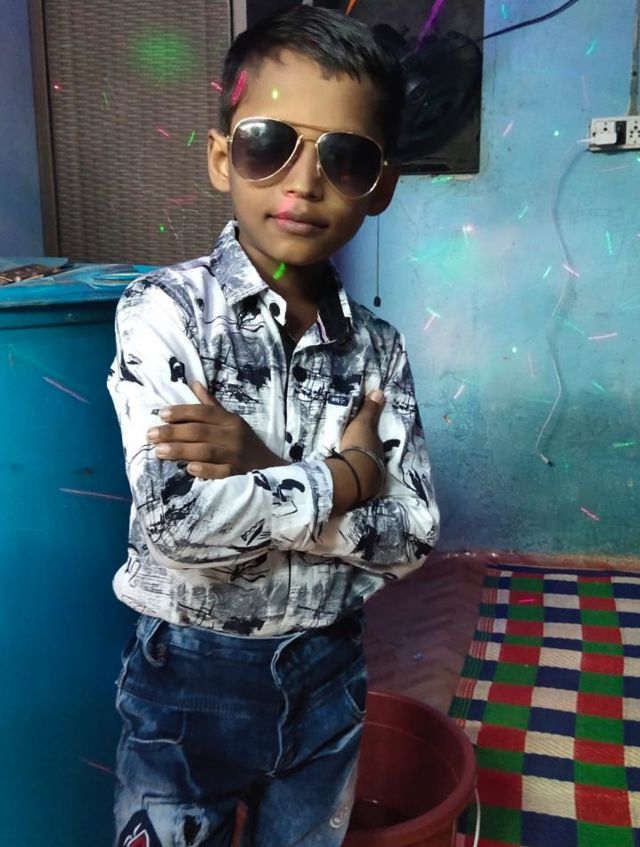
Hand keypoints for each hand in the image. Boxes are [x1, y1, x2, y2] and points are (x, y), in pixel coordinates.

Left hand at [147, 382, 287, 478]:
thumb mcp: (231, 420)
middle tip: (150, 435)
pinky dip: (204, 470)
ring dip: (180, 450)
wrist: (269, 467)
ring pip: (205, 451)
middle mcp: (233, 436)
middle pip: (199, 431)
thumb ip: (210, 405)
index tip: (161, 414)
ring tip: (158, 451)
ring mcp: (235, 456)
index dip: (182, 412)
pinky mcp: (237, 474)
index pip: (204, 412)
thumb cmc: (244, 441)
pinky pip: (219, 472)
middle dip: (173, 432)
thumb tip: (193, 383)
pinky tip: (187, 468)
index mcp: (230, 420)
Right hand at [326, 389, 385, 513]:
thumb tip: (381, 391)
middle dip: (364, 458)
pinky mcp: (358, 493)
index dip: (370, 442)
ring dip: (357, 471)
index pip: (375, 445)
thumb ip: (369, 410)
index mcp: (379, 451)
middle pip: (371, 460)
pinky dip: (350, 480)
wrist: (352, 476)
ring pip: (364, 473)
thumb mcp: (362, 424)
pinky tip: (343, 480)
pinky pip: (354, 484)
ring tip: (347, 468)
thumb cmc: (359, 447)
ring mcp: (369, 483)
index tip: (363, 441)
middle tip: (354, 455)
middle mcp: (378, 467)